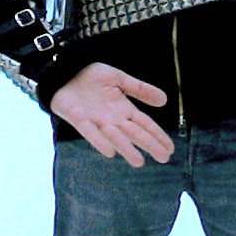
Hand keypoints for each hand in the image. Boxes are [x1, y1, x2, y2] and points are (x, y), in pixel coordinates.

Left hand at [52, 61, 174, 166]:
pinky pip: (90, 132)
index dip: (157, 136)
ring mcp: (96, 121)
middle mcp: (112, 119)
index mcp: (123, 109)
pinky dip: (100, 141)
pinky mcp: (79, 119)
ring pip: (115, 137)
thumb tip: (165, 100)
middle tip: (164, 158)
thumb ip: (139, 89)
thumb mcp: (119, 78)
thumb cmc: (92, 77)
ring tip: (139, 162)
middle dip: (149, 145)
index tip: (170, 149)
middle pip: (134, 134)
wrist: (66, 73)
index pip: (144, 125)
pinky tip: (110, 152)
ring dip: (126, 149)